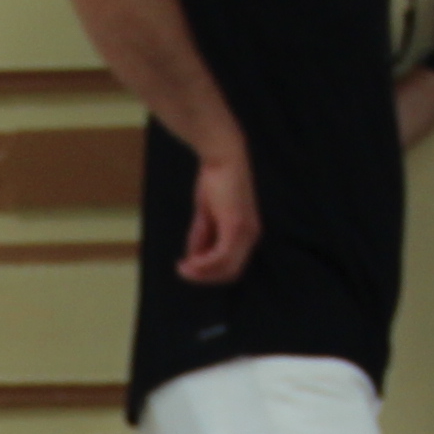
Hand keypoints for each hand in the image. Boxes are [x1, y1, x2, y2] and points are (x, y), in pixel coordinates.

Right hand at [179, 148, 259, 284]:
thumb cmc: (215, 179)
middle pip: (230, 272)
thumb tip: (192, 258)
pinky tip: (188, 261)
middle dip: (205, 277)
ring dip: (202, 273)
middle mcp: (251, 236)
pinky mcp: (237, 227)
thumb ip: (202, 237)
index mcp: (247, 233)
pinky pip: (220, 257)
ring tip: (182, 268)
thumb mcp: (206, 215)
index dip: (210, 274)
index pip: (232, 266)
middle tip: (183, 271)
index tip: (189, 268)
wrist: (223, 156)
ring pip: (226, 268)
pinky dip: (204, 264)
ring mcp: (246, 233)